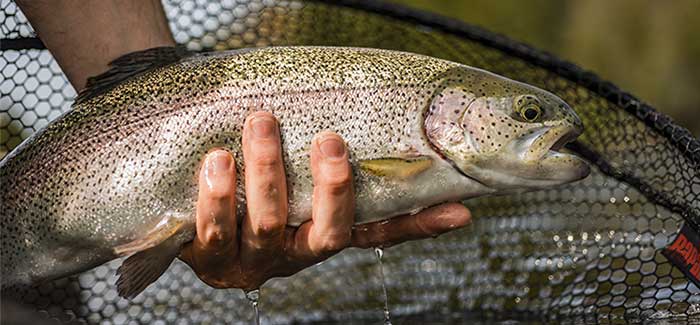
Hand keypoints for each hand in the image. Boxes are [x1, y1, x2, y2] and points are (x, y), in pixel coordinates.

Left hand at [179, 112, 471, 289]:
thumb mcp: (295, 175)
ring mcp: (252, 261)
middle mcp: (294, 255)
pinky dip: (217, 197)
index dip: (419, 226)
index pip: (380, 233)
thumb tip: (401, 145)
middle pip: (324, 235)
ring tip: (260, 124)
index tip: (456, 209)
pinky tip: (217, 160)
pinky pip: (213, 233)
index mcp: (322, 236)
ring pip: (267, 227)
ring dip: (266, 174)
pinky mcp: (208, 259)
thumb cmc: (251, 183)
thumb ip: (335, 162)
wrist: (182, 199)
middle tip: (328, 139)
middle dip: (331, 189)